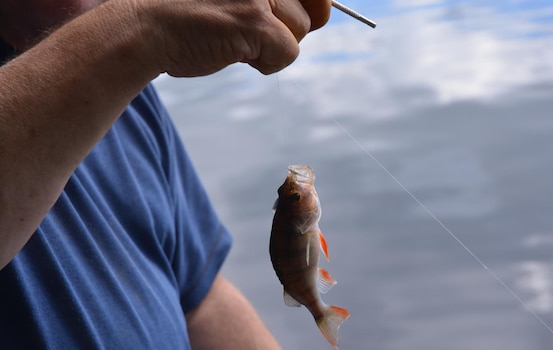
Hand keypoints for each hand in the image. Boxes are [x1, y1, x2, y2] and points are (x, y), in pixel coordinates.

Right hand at [132, 0, 331, 75]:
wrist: (147, 27)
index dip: (312, 3)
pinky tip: (236, 53)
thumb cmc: (191, 10)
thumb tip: (325, 7)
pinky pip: (289, 53)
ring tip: (235, 36)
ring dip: (273, 43)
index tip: (305, 11)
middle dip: (292, 24)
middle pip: (316, 5)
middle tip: (255, 26)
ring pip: (301, 31)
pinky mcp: (255, 21)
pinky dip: (267, 63)